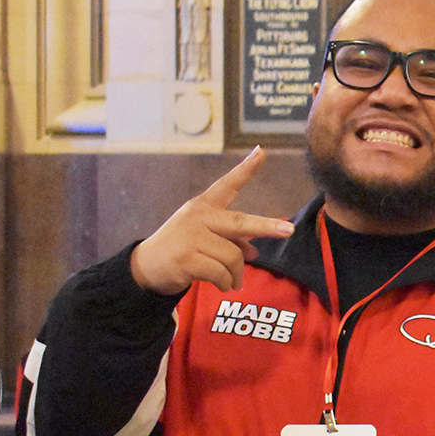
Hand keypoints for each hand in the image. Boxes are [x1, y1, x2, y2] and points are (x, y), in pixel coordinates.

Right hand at [130, 147, 293, 293]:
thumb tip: (254, 252)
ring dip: (237, 274)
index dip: (246, 169)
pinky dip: (226, 283)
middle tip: (288, 231)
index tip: (261, 151)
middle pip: (239, 223)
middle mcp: (198, 216)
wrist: (146, 267)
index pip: (227, 185)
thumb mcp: (206, 238)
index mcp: (204, 206)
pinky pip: (221, 273)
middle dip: (266, 227)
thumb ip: (232, 240)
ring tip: (233, 281)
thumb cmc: (183, 248)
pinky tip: (222, 285)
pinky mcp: (186, 258)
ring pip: (234, 256)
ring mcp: (191, 236)